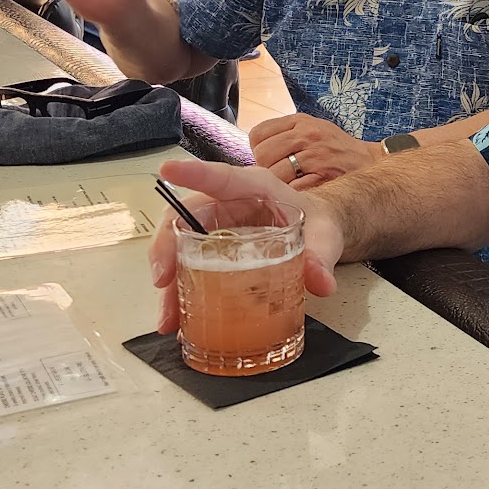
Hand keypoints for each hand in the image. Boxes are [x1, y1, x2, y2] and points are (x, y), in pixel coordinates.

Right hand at [148, 159, 342, 331]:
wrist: (320, 232)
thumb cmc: (318, 223)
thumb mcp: (325, 236)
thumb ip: (321, 256)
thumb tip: (319, 281)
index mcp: (256, 188)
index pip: (221, 178)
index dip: (194, 173)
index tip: (168, 169)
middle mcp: (229, 205)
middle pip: (187, 217)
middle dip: (167, 248)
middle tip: (162, 279)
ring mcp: (219, 228)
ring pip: (181, 247)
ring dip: (170, 282)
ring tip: (168, 317)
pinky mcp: (216, 251)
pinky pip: (191, 266)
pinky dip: (182, 293)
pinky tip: (180, 319)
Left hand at [250, 113, 381, 188]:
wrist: (368, 160)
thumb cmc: (336, 148)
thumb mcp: (312, 128)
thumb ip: (285, 134)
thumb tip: (256, 150)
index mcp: (300, 122)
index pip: (258, 134)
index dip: (258, 149)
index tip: (268, 158)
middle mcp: (307, 135)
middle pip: (262, 155)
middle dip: (265, 168)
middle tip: (280, 173)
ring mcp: (315, 156)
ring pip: (274, 173)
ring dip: (277, 184)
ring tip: (290, 183)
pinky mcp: (323, 176)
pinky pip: (292, 188)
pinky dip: (291, 194)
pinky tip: (300, 191)